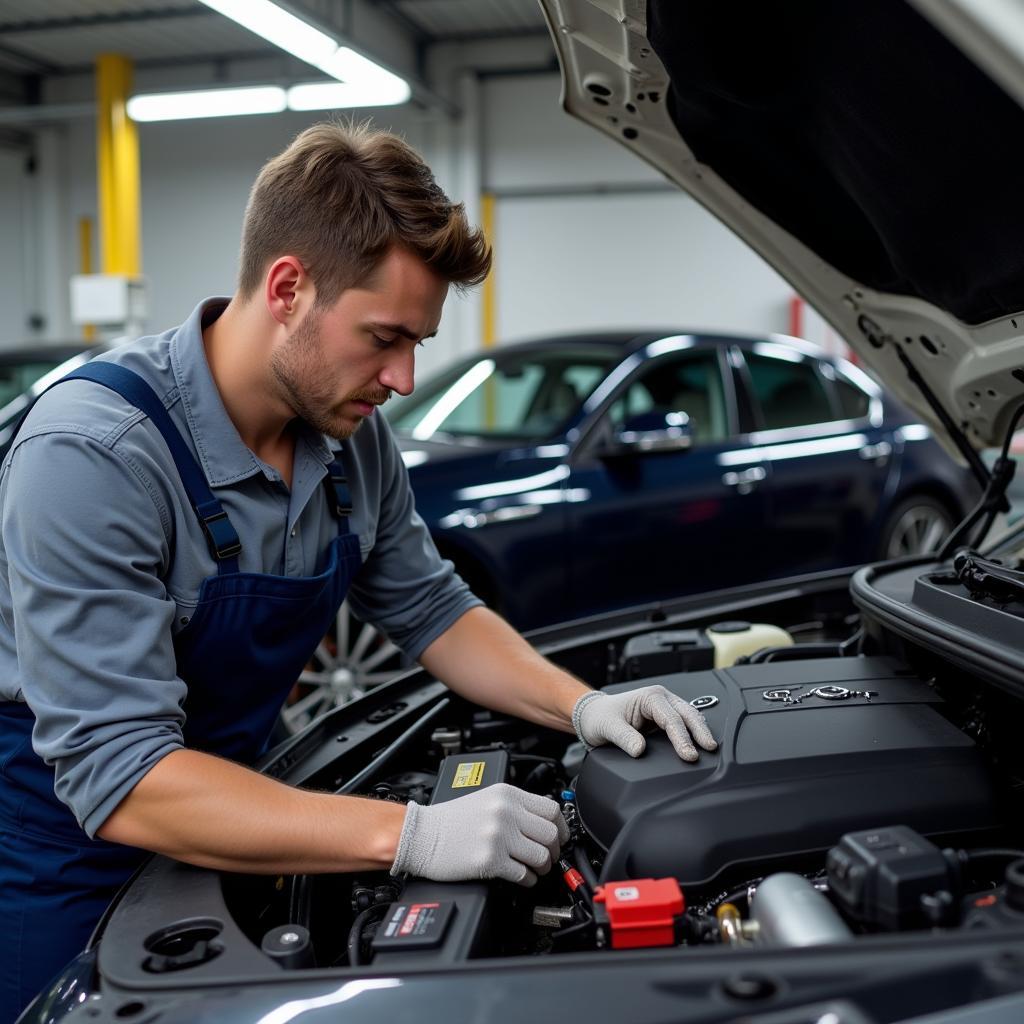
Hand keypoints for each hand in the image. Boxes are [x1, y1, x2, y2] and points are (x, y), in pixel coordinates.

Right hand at [391, 783, 569, 885]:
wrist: (421, 835)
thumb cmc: (449, 820)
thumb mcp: (486, 798)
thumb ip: (514, 806)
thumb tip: (543, 822)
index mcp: (507, 794)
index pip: (551, 808)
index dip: (561, 827)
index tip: (560, 837)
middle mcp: (506, 813)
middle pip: (551, 834)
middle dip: (554, 850)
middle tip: (548, 857)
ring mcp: (499, 837)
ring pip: (542, 856)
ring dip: (543, 867)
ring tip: (535, 869)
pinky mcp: (490, 860)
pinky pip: (524, 874)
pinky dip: (528, 880)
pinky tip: (521, 878)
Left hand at [573, 685, 717, 760]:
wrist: (593, 716)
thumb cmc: (600, 717)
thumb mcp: (608, 727)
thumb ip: (624, 738)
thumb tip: (640, 750)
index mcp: (649, 696)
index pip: (671, 718)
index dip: (682, 737)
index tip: (689, 754)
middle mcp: (660, 698)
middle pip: (687, 714)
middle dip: (700, 732)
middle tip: (709, 750)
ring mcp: (665, 707)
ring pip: (690, 716)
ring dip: (700, 731)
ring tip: (710, 749)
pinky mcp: (665, 718)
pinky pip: (685, 723)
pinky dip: (694, 732)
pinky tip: (701, 744)